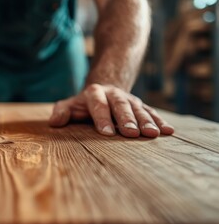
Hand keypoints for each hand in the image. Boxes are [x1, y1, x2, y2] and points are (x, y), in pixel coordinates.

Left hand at [49, 84, 173, 137]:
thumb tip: (54, 122)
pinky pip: (151, 112)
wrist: (104, 88)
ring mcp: (129, 99)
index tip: (106, 133)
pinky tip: (169, 131)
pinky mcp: (140, 105)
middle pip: (121, 106)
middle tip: (133, 133)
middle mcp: (113, 94)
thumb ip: (61, 112)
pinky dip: (160, 121)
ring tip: (153, 134)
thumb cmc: (83, 103)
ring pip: (139, 109)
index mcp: (95, 93)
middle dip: (127, 119)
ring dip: (147, 121)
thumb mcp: (69, 104)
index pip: (98, 105)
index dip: (102, 118)